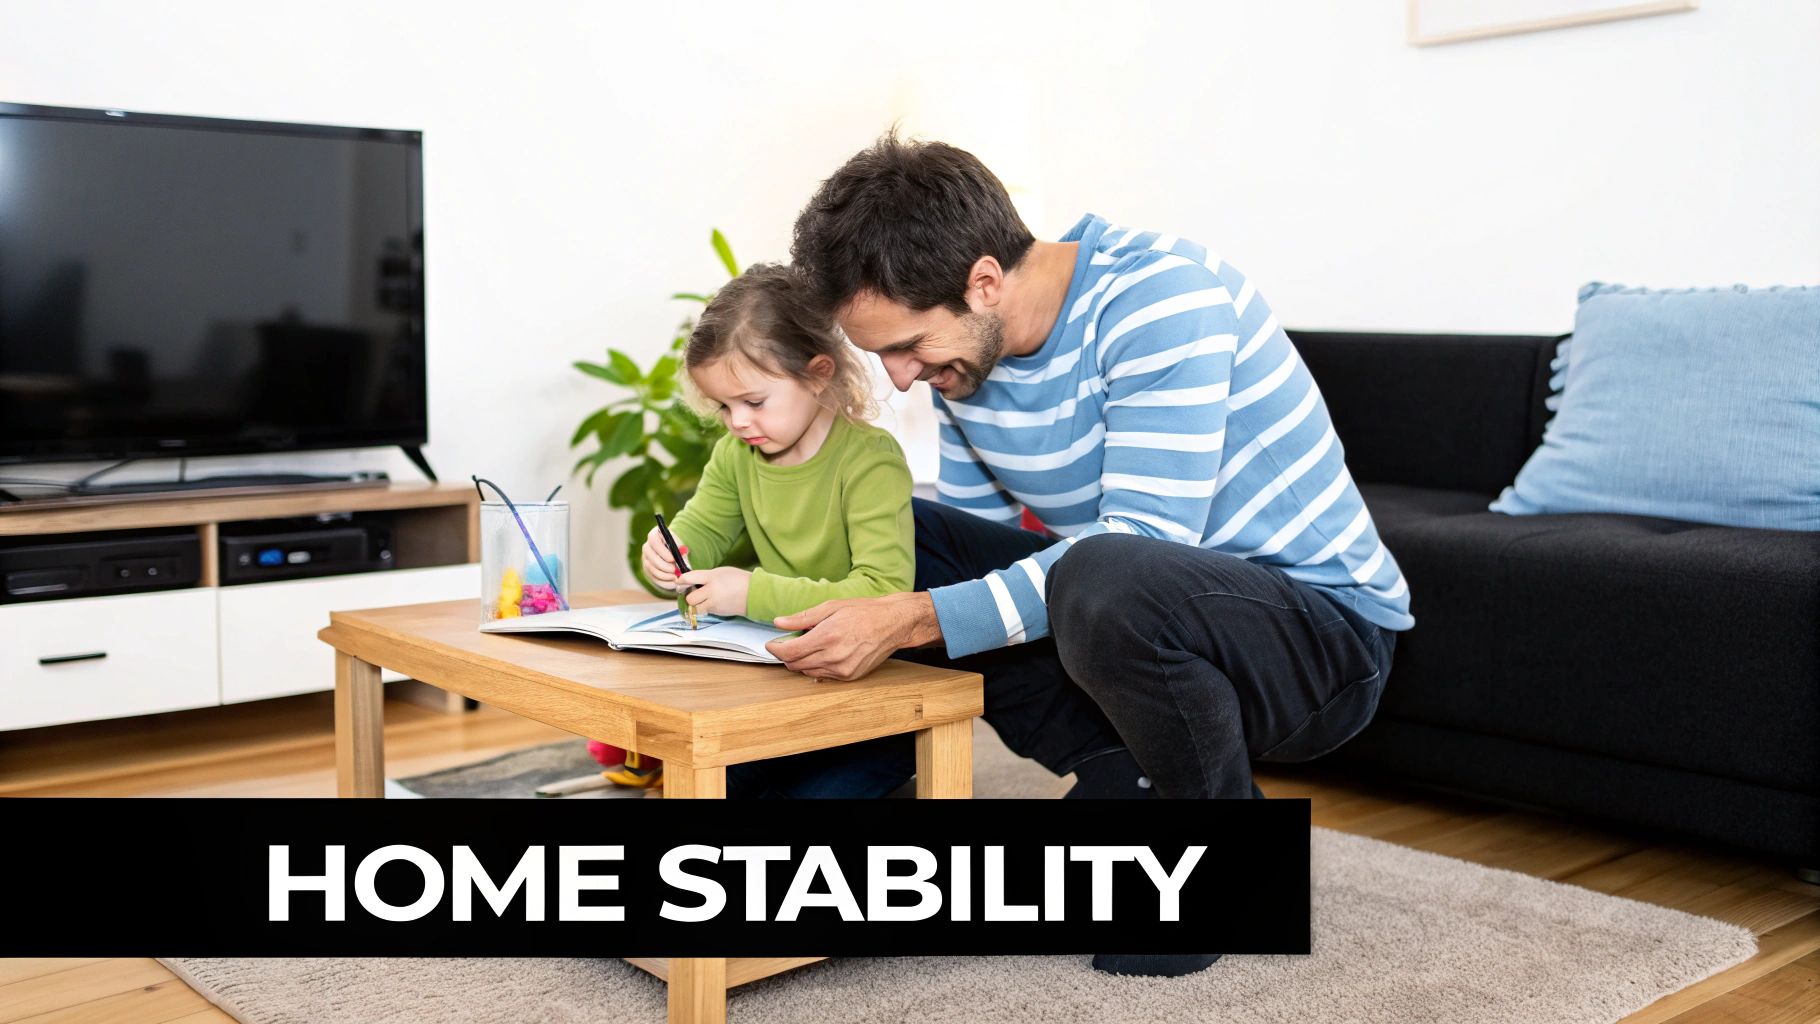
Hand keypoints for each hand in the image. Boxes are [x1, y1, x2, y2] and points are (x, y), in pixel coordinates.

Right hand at [641, 528, 689, 592]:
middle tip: (674, 570)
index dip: (662, 550)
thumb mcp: (683, 545)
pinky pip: (653, 578)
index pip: (653, 540)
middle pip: (651, 556)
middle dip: (663, 565)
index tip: (672, 559)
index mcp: (655, 535)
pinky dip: (664, 582)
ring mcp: (646, 559)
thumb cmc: (681, 548)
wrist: (678, 556)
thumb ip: (683, 548)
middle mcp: (647, 547)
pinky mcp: (648, 571)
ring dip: (664, 575)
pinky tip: (673, 583)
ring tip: (675, 577)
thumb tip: (683, 554)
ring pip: (651, 568)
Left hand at [677, 566, 751, 617]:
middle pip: (690, 598)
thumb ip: (706, 576)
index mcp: (712, 577)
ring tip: (703, 598)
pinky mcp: (718, 612)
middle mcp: (712, 591)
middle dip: (690, 596)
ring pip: (696, 608)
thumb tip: (690, 581)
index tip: (679, 582)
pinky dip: (706, 608)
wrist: (755, 593)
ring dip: (697, 604)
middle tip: (693, 592)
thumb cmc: (739, 580)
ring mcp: (715, 603)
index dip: (681, 581)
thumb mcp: (721, 571)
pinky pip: (705, 611)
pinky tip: (713, 601)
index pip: (689, 578)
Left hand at [764, 591, 941, 680]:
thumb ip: (803, 618)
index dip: (776, 649)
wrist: (893, 623)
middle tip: (789, 642)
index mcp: (827, 637)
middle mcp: (834, 657)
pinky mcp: (850, 676)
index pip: (790, 652)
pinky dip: (817, 667)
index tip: (772, 644)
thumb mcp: (831, 607)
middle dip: (787, 655)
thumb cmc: (863, 611)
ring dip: (802, 662)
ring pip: (808, 672)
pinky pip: (823, 676)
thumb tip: (779, 622)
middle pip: (796, 665)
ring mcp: (843, 670)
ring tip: (809, 646)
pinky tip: (823, 653)